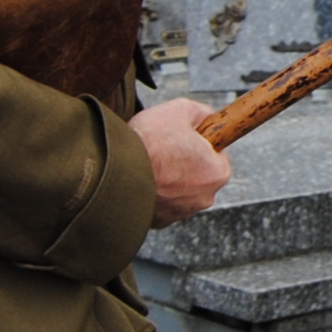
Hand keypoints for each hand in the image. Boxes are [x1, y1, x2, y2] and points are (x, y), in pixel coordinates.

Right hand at [132, 98, 233, 220]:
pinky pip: (160, 203)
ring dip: (167, 178)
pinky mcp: (159, 221)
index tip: (183, 136)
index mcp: (217, 172)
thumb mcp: (180, 109)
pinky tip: (141, 178)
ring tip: (148, 162)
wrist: (114, 170)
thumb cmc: (149, 141)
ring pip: (178, 190)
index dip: (199, 140)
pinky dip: (152, 192)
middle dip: (184, 161)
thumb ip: (201, 113)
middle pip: (198, 173)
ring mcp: (181, 213)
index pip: (217, 153)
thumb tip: (206, 117)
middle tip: (162, 148)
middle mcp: (204, 198)